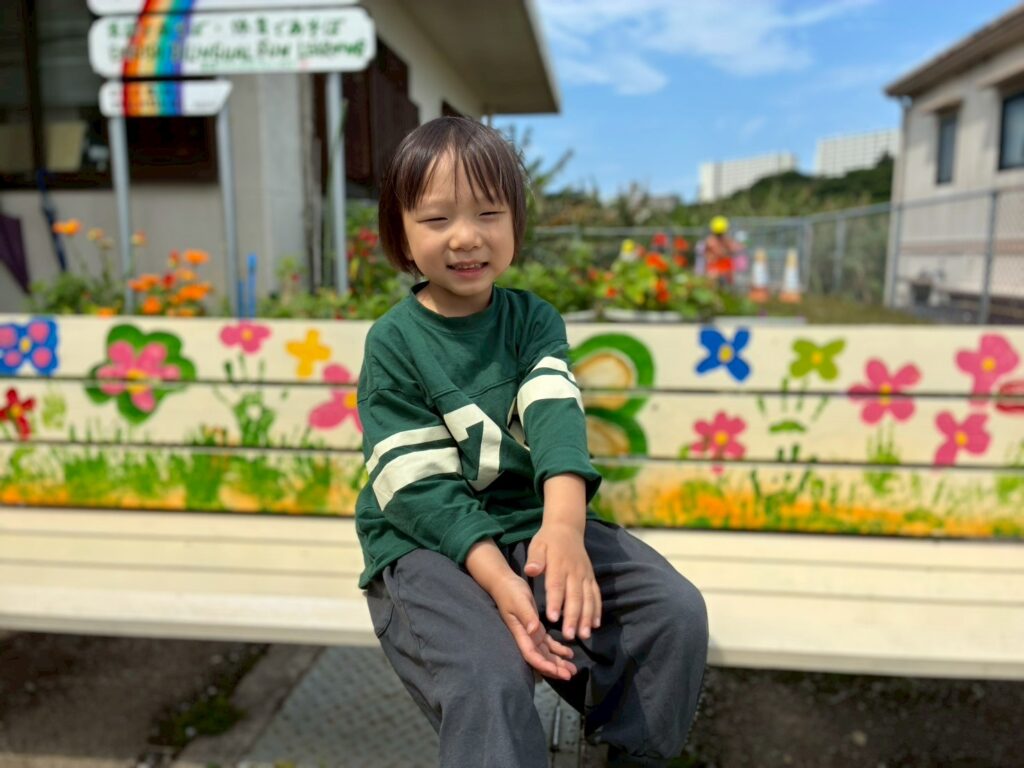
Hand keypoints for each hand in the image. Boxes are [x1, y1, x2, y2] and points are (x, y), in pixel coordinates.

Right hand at [488, 572, 577, 680]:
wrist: (504, 583)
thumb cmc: (510, 591)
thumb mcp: (519, 601)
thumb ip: (527, 616)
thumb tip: (534, 631)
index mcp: (520, 634)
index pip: (532, 655)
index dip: (545, 666)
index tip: (560, 672)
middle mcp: (526, 638)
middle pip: (540, 659)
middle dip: (555, 669)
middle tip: (571, 675)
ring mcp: (531, 634)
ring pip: (546, 653)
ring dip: (558, 662)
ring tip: (573, 669)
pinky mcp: (535, 628)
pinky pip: (548, 644)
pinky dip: (558, 650)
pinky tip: (569, 653)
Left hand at [524, 521, 601, 641]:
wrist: (567, 528)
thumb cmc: (548, 540)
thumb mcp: (537, 545)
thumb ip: (535, 559)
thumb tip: (531, 570)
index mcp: (559, 565)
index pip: (556, 586)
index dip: (555, 602)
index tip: (552, 619)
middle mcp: (574, 572)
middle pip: (574, 597)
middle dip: (572, 617)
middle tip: (569, 635)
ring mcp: (585, 575)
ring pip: (588, 599)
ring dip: (587, 618)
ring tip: (584, 635)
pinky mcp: (591, 577)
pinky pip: (596, 595)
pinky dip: (597, 610)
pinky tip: (596, 624)